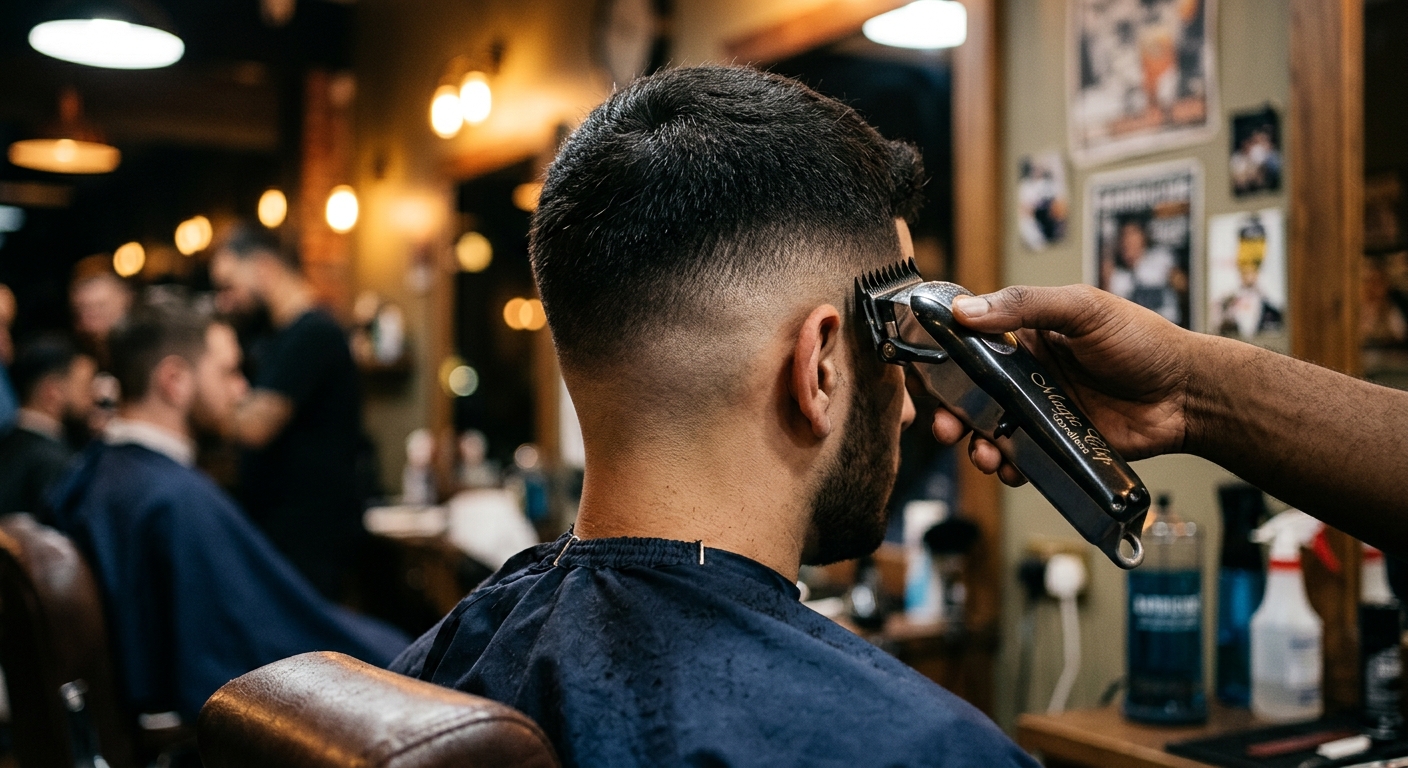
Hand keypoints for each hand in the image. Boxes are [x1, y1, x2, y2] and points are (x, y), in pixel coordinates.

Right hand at [930, 285, 1193, 485]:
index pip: (969, 344)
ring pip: (989, 431)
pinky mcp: (1057, 445)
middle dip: (950, 413)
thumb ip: (1025, 306)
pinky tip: (1012, 468)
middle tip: (945, 426)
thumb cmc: (1143, 341)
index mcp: (1026, 336)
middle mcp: (1026, 375)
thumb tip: (965, 310)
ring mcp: (1040, 412)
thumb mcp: (1083, 308)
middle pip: (969, 395)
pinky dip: (1009, 467)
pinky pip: (1021, 460)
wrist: (1189, 395)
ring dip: (975, 445)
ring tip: (984, 454)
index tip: (926, 375)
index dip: (942, 360)